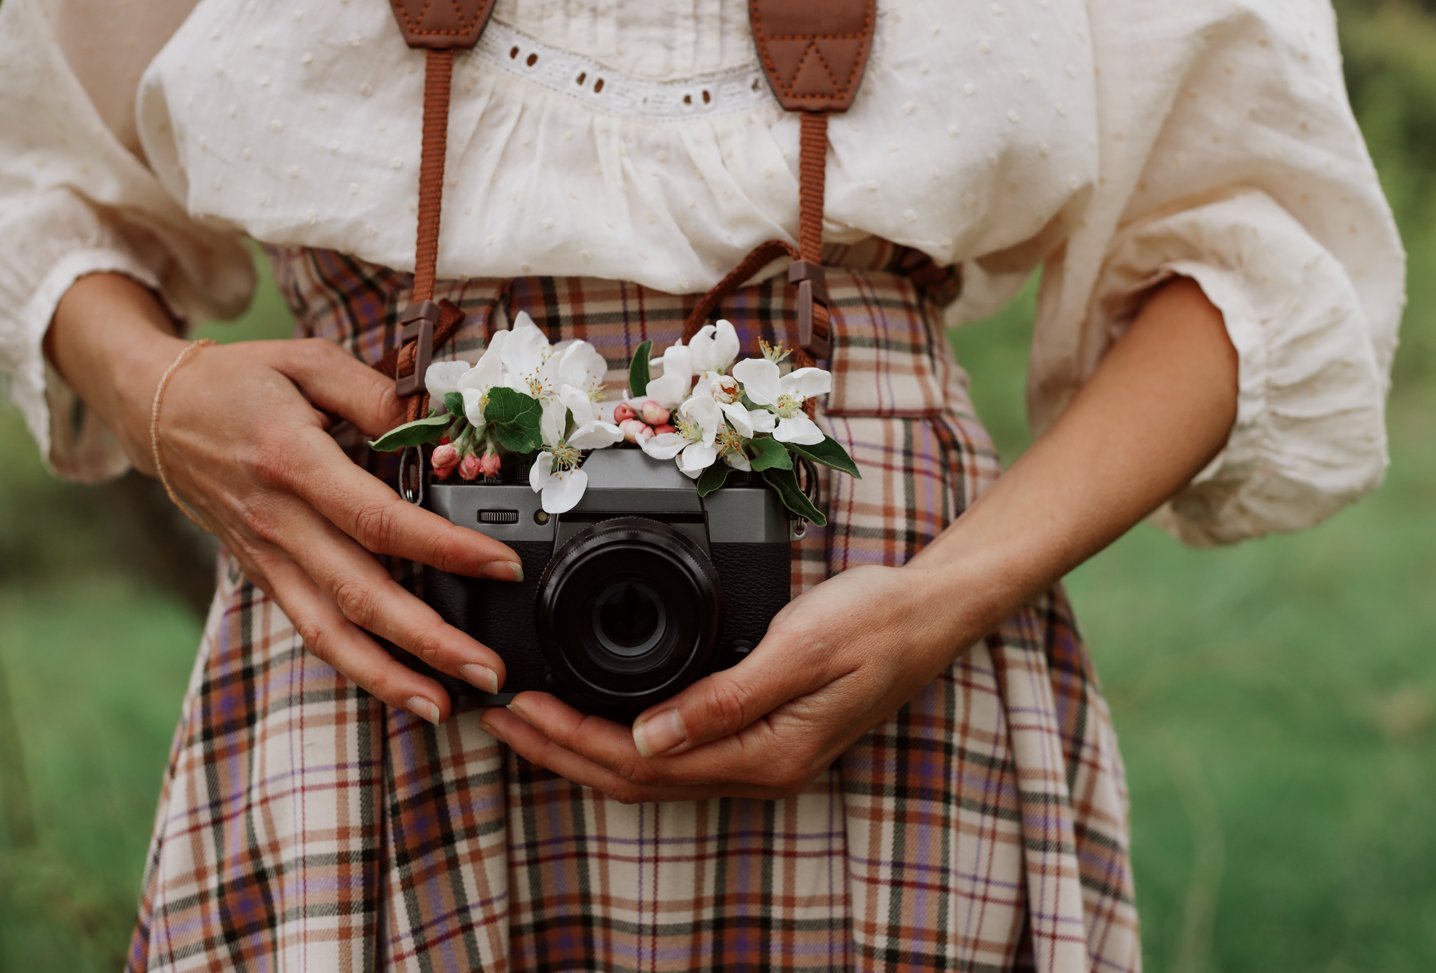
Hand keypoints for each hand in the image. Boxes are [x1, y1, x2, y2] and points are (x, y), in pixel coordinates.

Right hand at [130, 334, 520, 723]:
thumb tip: (438, 428)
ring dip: (389, 676)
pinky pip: (311, 630)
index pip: (379, 519)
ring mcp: (267, 556)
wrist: (157, 411)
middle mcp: (278, 521)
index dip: (444, 548)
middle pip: (360, 594)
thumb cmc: (241, 381)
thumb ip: (377, 395)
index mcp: (293, 461)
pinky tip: (399, 687)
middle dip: (429, 640)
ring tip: (445, 706)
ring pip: (330, 632)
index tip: (502, 566)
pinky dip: (355, 667)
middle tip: (490, 669)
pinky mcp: (265, 576)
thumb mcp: (309, 362)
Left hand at [477, 564, 980, 801]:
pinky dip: (624, 737)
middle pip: (635, 777)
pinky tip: (599, 716)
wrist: (930, 613)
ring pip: (651, 770)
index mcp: (765, 753)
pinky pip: (676, 753)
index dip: (571, 739)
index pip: (642, 763)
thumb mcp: (801, 647)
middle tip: (499, 718)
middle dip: (559, 750)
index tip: (519, 708)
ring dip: (583, 747)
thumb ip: (726, 697)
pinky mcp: (762, 738)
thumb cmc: (876, 621)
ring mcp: (761, 758)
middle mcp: (759, 768)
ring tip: (529, 723)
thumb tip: (649, 737)